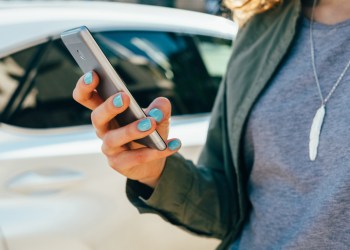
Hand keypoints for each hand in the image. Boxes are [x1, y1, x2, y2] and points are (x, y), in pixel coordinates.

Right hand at [73, 71, 181, 187]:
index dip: (85, 87)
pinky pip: (136, 158)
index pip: (87, 98)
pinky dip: (156, 151)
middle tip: (124, 97)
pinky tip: (174, 143)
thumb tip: (161, 106)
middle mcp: (103, 129)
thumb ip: (160, 108)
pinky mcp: (120, 164)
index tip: (94, 74)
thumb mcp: (158, 116)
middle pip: (96, 117)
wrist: (153, 158)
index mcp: (107, 112)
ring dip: (132, 130)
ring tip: (151, 123)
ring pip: (114, 138)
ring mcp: (109, 148)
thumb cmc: (149, 131)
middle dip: (108, 106)